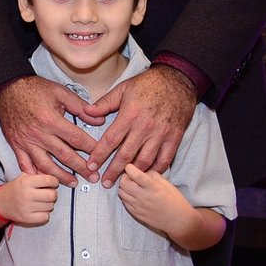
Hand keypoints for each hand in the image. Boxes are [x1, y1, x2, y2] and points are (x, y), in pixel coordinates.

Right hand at [0, 75, 99, 184]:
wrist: (7, 88)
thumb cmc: (34, 88)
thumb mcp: (60, 92)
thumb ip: (80, 107)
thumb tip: (99, 119)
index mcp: (51, 120)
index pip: (77, 139)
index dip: (92, 149)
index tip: (100, 155)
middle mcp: (39, 134)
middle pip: (65, 155)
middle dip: (82, 168)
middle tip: (93, 177)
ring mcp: (26, 142)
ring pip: (46, 165)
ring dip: (61, 176)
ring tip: (74, 182)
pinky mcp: (16, 145)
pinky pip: (25, 164)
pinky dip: (35, 174)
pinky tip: (45, 180)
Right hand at [0, 174, 57, 225]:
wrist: (0, 203)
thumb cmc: (16, 188)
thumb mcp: (24, 177)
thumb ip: (38, 174)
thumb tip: (56, 175)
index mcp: (26, 182)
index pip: (49, 180)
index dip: (54, 182)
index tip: (52, 183)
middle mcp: (26, 194)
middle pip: (52, 195)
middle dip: (53, 194)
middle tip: (48, 194)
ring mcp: (26, 207)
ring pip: (50, 206)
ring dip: (48, 204)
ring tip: (41, 202)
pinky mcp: (27, 218)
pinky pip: (46, 217)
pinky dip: (45, 214)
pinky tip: (39, 210)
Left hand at [86, 65, 195, 185]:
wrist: (178, 81)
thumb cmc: (148, 84)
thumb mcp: (123, 88)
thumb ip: (105, 102)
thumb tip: (87, 112)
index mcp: (130, 115)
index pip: (110, 140)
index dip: (99, 155)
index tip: (91, 165)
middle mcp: (145, 127)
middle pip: (126, 154)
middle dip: (114, 170)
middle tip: (105, 182)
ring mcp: (161, 134)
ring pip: (145, 160)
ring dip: (133, 173)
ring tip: (123, 183)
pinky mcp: (174, 138)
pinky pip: (165, 159)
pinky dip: (156, 170)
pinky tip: (147, 176)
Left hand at [116, 164, 190, 237]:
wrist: (179, 221)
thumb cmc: (175, 201)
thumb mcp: (167, 184)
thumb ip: (153, 175)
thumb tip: (141, 170)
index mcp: (153, 187)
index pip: (134, 174)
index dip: (129, 168)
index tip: (130, 166)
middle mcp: (143, 197)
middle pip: (123, 183)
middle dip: (125, 177)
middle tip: (130, 176)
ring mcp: (138, 207)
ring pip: (121, 193)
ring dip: (124, 187)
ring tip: (131, 186)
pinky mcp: (136, 214)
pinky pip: (124, 203)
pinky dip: (126, 197)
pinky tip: (133, 195)